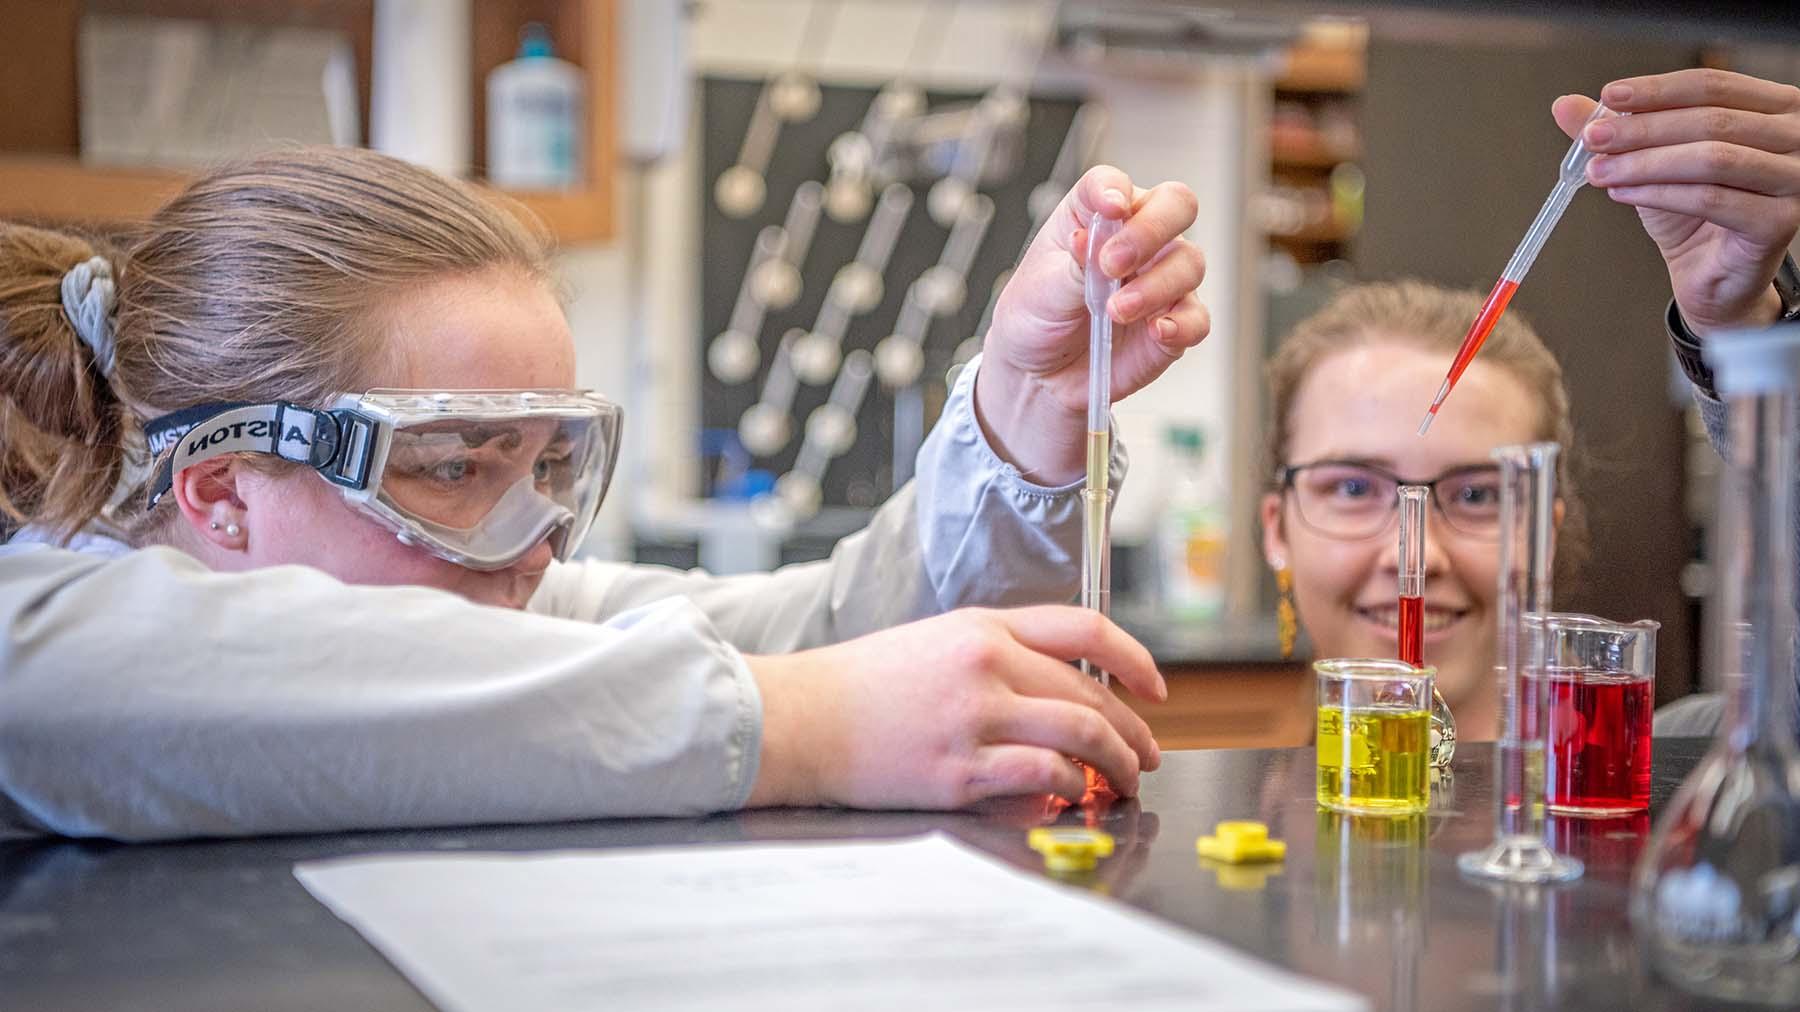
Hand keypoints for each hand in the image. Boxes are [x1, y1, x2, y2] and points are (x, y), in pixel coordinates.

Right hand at [745, 605, 1165, 808]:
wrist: (801, 718)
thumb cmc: (863, 687)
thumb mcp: (937, 643)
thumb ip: (1001, 656)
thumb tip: (1064, 692)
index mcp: (983, 627)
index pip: (1086, 629)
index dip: (1136, 659)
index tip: (1156, 689)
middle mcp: (986, 664)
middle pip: (1092, 693)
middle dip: (1133, 732)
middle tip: (1145, 756)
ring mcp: (974, 717)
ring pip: (1082, 735)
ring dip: (1117, 765)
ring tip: (1122, 784)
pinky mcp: (959, 770)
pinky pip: (1043, 777)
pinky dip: (1067, 788)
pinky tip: (1070, 796)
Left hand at [975, 166, 1209, 482]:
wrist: (1039, 374)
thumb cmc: (1037, 317)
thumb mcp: (1040, 288)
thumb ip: (1074, 263)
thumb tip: (1091, 237)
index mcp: (1096, 217)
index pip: (1114, 184)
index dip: (1114, 190)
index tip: (1107, 209)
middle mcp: (1138, 239)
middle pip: (1175, 206)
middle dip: (1150, 230)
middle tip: (1113, 264)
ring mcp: (1161, 279)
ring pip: (1189, 263)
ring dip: (1154, 286)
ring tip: (1115, 310)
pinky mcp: (1174, 322)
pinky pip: (1196, 318)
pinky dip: (1181, 324)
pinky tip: (1158, 330)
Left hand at [1552, 69, 1799, 336]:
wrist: (1713, 275)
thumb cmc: (1694, 214)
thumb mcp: (1652, 162)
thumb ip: (1619, 130)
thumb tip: (1566, 105)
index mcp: (1776, 108)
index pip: (1715, 85)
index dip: (1659, 90)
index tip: (1610, 96)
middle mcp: (1796, 137)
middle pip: (1711, 120)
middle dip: (1642, 129)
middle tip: (1593, 138)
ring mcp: (1794, 179)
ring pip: (1711, 159)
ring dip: (1645, 163)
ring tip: (1599, 172)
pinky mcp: (1779, 222)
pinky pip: (1710, 199)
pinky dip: (1659, 194)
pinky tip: (1622, 194)